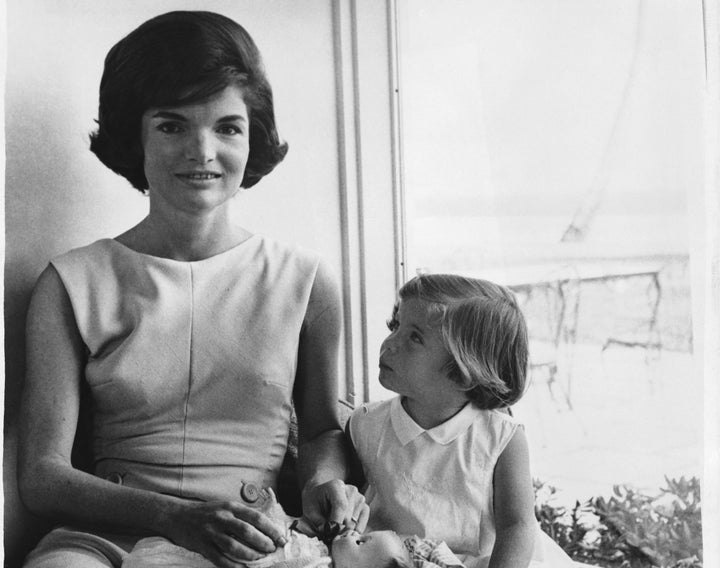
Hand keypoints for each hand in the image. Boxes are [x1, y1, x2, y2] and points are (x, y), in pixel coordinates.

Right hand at [164, 499, 287, 567]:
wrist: (178, 516)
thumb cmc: (207, 512)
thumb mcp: (226, 507)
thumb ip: (242, 515)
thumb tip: (266, 527)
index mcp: (231, 507)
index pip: (256, 518)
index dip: (271, 529)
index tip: (281, 538)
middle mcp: (222, 518)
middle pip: (247, 532)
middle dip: (263, 542)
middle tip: (272, 550)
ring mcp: (211, 533)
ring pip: (234, 547)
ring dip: (250, 555)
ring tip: (260, 558)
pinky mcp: (203, 546)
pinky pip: (220, 559)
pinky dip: (234, 566)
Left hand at [301, 479, 368, 534]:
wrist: (322, 494)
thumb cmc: (315, 502)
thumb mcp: (310, 510)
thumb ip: (319, 522)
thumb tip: (329, 532)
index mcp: (336, 486)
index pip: (341, 506)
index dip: (336, 522)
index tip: (329, 532)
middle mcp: (351, 490)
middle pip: (348, 517)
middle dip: (338, 529)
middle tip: (329, 533)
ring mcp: (360, 498)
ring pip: (355, 523)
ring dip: (345, 530)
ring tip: (335, 526)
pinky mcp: (364, 506)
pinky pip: (362, 524)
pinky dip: (353, 530)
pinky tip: (344, 528)